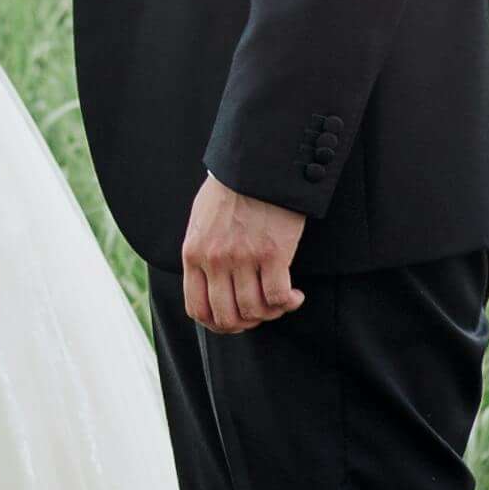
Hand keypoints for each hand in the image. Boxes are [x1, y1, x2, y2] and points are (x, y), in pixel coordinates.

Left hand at [179, 176, 307, 333]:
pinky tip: (295, 296)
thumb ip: (202, 253)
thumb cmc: (231, 190)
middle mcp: (215, 260)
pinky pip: (278, 297)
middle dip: (245, 324)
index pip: (197, 308)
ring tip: (280, 302)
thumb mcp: (201, 222)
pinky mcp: (273, 254)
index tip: (234, 321)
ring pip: (254, 311)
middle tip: (260, 315)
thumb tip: (208, 283)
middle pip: (226, 317)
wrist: (256, 165)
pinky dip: (289, 303)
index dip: (217, 324)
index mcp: (193, 254)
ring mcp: (243, 258)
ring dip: (270, 314)